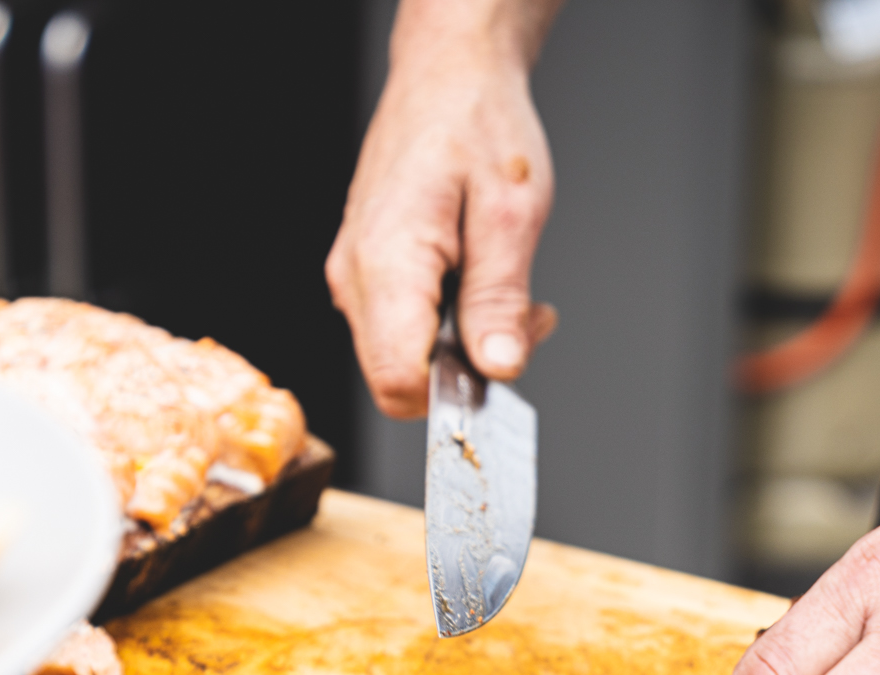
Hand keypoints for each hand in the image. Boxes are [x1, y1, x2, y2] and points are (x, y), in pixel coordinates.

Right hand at [326, 0, 562, 417]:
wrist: (447, 73)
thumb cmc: (476, 123)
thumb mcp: (510, 214)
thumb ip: (499, 300)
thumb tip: (497, 370)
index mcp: (388, 263)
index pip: (398, 381)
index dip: (453, 395)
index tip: (502, 366)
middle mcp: (356, 276)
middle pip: (399, 378)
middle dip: (467, 368)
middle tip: (524, 318)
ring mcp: (355, 275)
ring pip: (402, 356)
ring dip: (462, 344)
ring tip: (510, 293)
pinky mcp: (367, 270)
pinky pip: (401, 325)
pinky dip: (447, 321)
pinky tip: (480, 281)